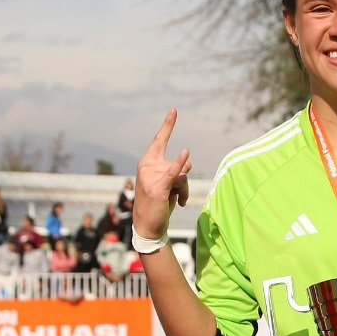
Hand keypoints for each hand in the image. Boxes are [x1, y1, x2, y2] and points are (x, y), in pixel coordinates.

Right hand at [133, 109, 191, 238]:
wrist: (148, 225)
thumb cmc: (159, 204)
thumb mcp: (169, 184)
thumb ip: (177, 170)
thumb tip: (189, 162)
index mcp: (148, 162)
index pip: (159, 140)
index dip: (168, 125)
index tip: (174, 111)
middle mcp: (147, 165)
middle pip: (180, 165)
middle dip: (184, 182)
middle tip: (178, 197)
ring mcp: (151, 176)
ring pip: (183, 175)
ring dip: (184, 191)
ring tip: (178, 202)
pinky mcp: (159, 187)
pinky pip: (174, 173)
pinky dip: (180, 164)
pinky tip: (186, 153)